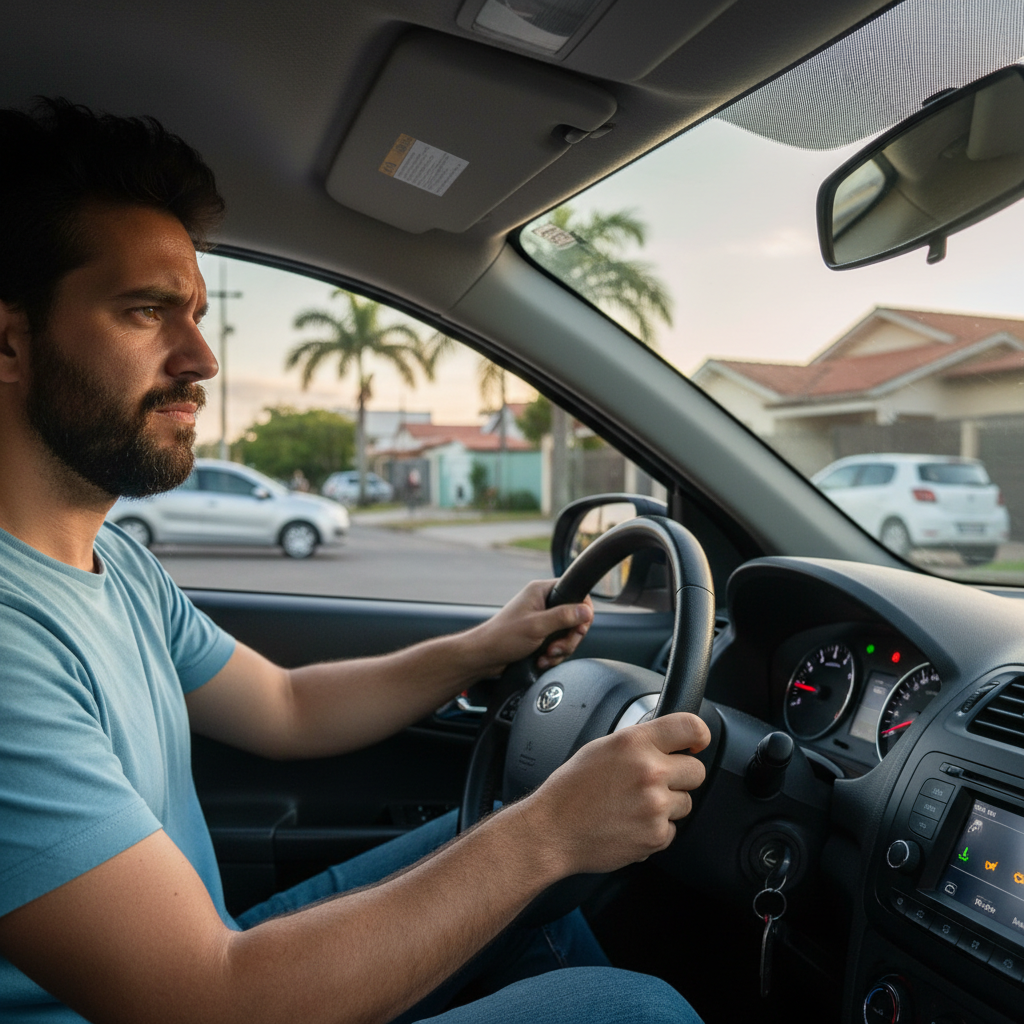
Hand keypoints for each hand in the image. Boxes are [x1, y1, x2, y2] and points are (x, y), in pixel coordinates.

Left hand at [469, 579, 592, 676]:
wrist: (485, 657)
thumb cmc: (503, 637)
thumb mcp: (537, 626)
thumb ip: (563, 617)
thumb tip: (586, 611)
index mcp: (541, 591)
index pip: (574, 591)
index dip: (582, 611)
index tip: (579, 627)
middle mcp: (543, 602)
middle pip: (574, 617)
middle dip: (569, 637)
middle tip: (558, 647)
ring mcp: (542, 619)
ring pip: (567, 634)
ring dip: (560, 649)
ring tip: (546, 655)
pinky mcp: (540, 635)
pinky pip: (558, 644)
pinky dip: (553, 655)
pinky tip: (541, 660)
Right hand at [518, 712, 710, 875]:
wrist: (553, 830)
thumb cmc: (571, 790)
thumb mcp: (601, 748)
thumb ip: (639, 742)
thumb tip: (666, 742)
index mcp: (635, 743)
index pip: (691, 727)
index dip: (699, 735)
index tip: (696, 743)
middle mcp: (649, 771)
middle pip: (697, 770)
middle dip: (680, 776)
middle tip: (655, 782)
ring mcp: (655, 806)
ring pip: (685, 802)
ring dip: (667, 805)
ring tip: (634, 805)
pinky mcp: (656, 835)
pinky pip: (672, 829)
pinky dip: (655, 829)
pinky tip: (630, 823)